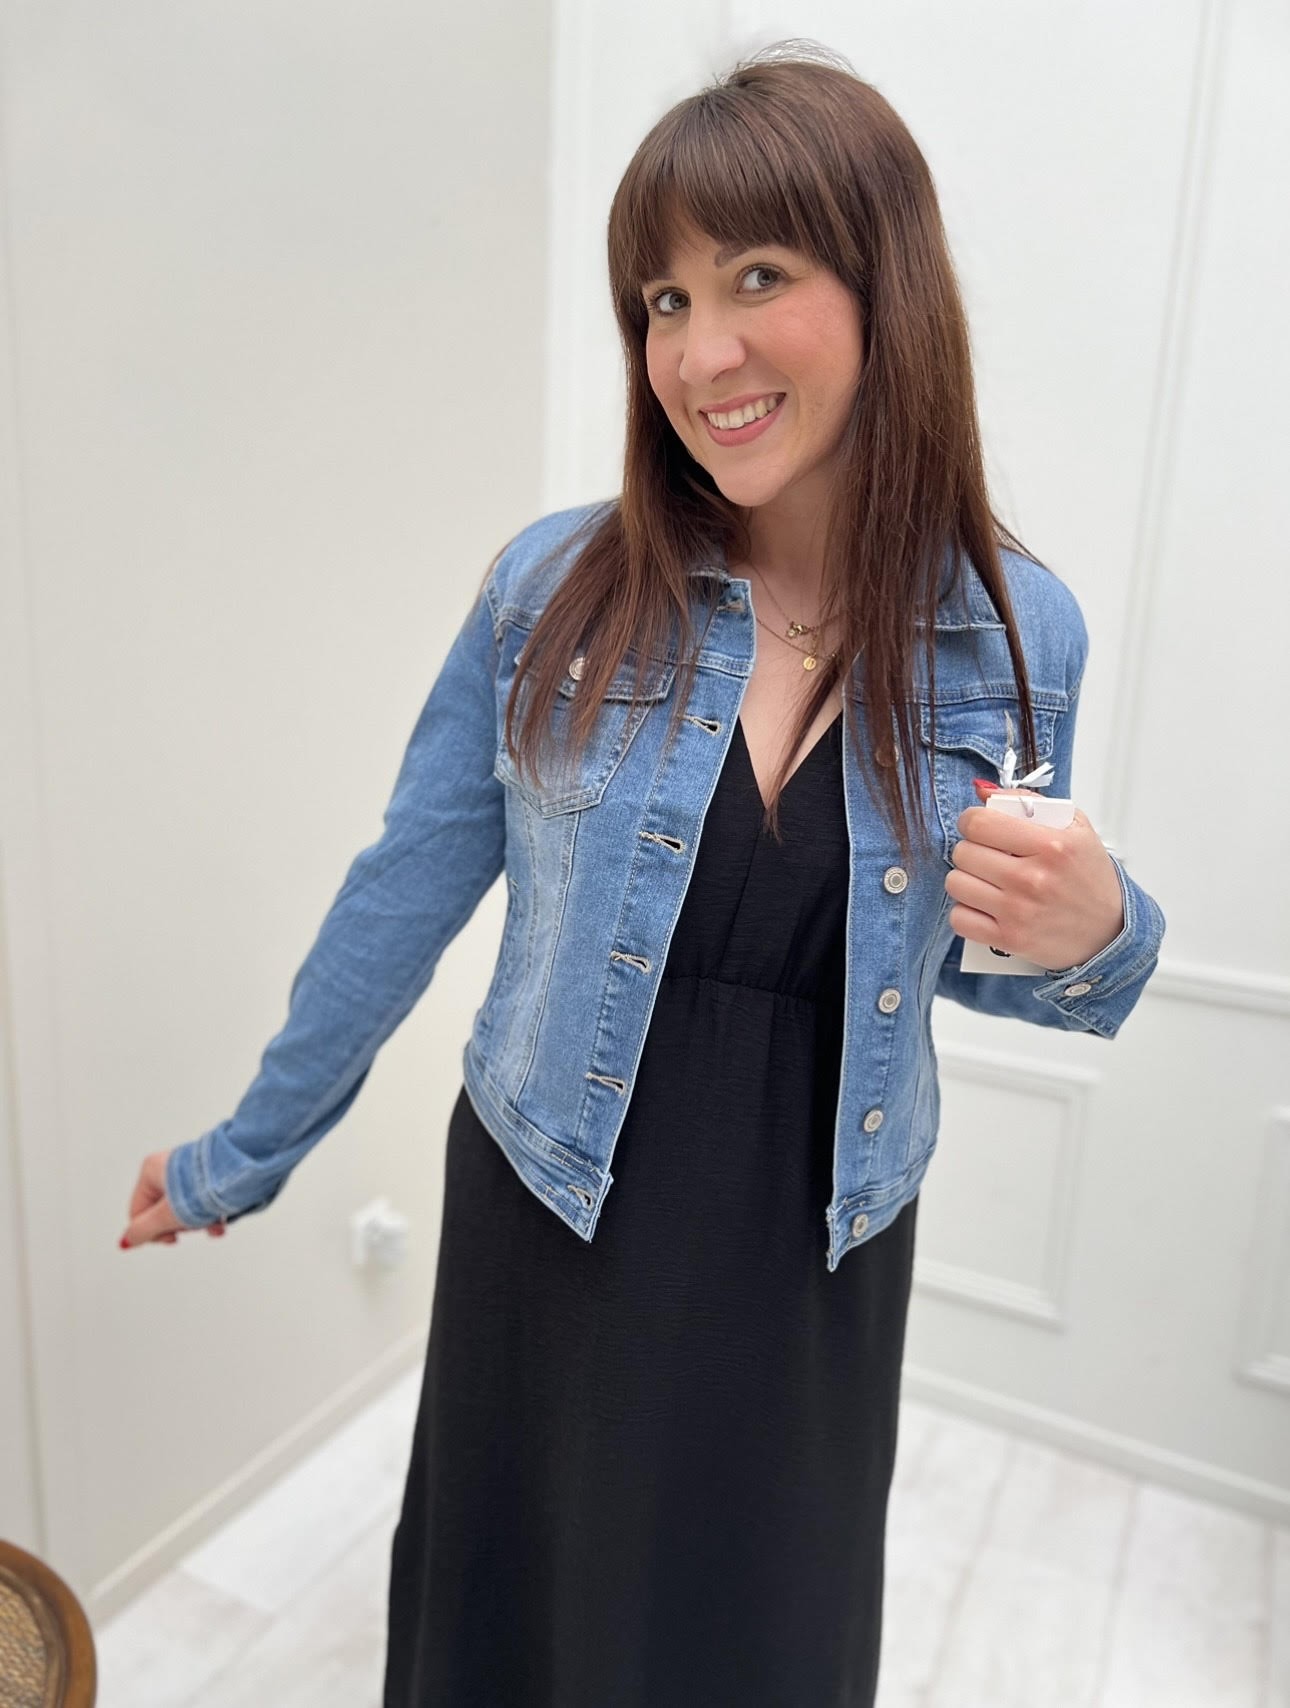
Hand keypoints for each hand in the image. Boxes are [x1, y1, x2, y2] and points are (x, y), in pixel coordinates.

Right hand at [120, 1149, 226, 1248]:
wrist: (243, 1171)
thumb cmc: (206, 1187)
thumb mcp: (167, 1215)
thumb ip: (144, 1230)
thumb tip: (125, 1242)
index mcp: (151, 1171)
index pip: (138, 1214)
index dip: (154, 1232)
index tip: (173, 1238)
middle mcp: (169, 1168)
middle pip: (163, 1213)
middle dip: (181, 1225)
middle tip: (194, 1224)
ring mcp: (189, 1173)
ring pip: (185, 1210)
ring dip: (199, 1223)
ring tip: (212, 1222)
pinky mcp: (209, 1178)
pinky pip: (202, 1204)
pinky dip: (211, 1216)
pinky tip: (221, 1223)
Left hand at [946, 789, 1124, 971]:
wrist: (1110, 931)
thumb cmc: (1090, 878)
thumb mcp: (1075, 828)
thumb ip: (1029, 803)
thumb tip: (983, 791)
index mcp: (1051, 846)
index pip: (980, 823)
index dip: (971, 820)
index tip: (977, 825)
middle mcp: (1033, 879)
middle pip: (963, 852)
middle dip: (971, 849)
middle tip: (987, 855)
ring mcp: (1019, 912)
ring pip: (956, 883)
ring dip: (966, 879)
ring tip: (986, 880)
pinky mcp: (1009, 939)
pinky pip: (959, 919)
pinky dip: (966, 912)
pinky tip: (984, 906)